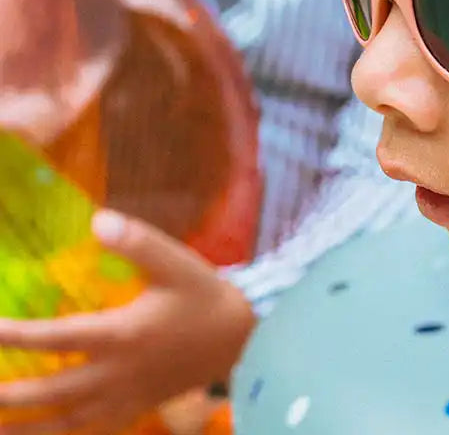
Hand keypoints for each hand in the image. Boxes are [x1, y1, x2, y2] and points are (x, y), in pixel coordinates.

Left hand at [0, 211, 254, 434]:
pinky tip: (39, 431)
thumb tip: (97, 220)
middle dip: (4, 395)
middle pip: (47, 392)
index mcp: (122, 334)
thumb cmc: (203, 295)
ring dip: (22, 425)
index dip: (13, 336)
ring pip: (60, 423)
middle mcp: (114, 374)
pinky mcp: (131, 411)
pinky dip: (56, 434)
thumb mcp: (176, 262)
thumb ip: (137, 241)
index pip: (54, 339)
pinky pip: (84, 431)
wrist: (240, 337)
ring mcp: (121, 399)